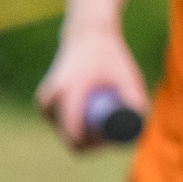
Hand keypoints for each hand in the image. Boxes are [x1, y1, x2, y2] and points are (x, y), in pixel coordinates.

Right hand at [36, 26, 147, 150]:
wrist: (86, 35)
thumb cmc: (111, 56)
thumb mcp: (128, 77)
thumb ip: (135, 102)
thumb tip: (137, 133)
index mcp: (70, 91)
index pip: (75, 135)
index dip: (94, 146)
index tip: (112, 142)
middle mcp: (51, 98)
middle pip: (70, 137)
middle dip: (91, 143)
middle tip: (113, 134)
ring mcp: (45, 102)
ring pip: (65, 132)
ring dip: (83, 134)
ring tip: (104, 116)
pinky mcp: (44, 103)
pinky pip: (60, 124)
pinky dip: (75, 126)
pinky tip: (90, 113)